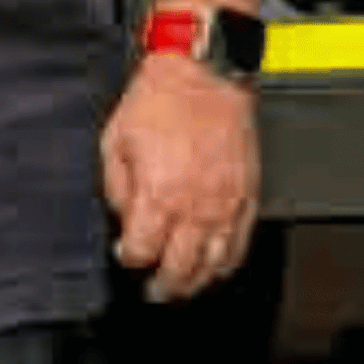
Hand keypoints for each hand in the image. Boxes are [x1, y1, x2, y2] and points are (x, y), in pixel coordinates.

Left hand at [101, 54, 259, 301]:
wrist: (204, 72)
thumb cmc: (160, 99)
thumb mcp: (115, 141)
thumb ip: (117, 188)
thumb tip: (125, 219)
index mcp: (159, 194)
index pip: (143, 251)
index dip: (131, 259)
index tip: (126, 255)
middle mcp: (195, 205)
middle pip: (180, 268)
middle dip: (163, 286)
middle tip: (155, 292)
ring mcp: (226, 203)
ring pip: (214, 263)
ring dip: (197, 281)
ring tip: (184, 287)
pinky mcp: (248, 194)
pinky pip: (241, 242)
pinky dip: (228, 262)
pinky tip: (217, 266)